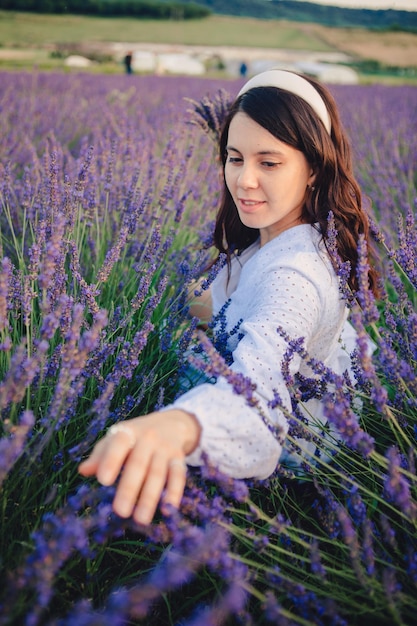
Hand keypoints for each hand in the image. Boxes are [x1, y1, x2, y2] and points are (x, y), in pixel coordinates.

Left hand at [78, 409, 200, 524]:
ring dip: (150, 497)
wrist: (170, 423)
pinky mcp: (179, 458)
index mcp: (128, 432)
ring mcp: (165, 448)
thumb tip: (82, 471)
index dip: (111, 461)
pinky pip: (178, 475)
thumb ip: (100, 455)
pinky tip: (168, 509)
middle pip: (138, 463)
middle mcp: (148, 438)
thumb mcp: (116, 439)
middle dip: (130, 488)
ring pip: (158, 473)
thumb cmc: (135, 436)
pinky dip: (174, 492)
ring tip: (140, 519)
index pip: (119, 445)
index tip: (103, 481)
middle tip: (120, 511)